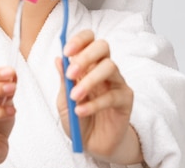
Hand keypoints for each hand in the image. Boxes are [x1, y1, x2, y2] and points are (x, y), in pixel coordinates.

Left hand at [55, 30, 141, 163]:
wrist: (91, 144)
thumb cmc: (77, 119)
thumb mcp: (64, 100)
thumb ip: (64, 81)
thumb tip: (59, 58)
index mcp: (87, 64)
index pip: (89, 40)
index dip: (79, 40)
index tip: (66, 51)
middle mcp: (103, 69)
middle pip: (103, 46)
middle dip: (86, 56)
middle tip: (71, 74)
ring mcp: (116, 82)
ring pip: (110, 67)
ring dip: (89, 81)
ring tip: (74, 97)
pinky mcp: (126, 99)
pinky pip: (113, 95)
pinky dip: (94, 104)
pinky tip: (81, 112)